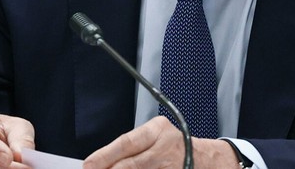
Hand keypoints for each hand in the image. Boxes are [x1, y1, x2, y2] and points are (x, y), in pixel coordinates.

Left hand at [83, 116, 238, 168]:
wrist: (205, 160)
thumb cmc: (173, 147)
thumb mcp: (154, 137)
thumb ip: (131, 149)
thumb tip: (99, 163)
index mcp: (157, 130)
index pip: (127, 142)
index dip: (105, 155)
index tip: (88, 165)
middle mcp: (165, 148)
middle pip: (130, 165)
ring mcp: (171, 166)